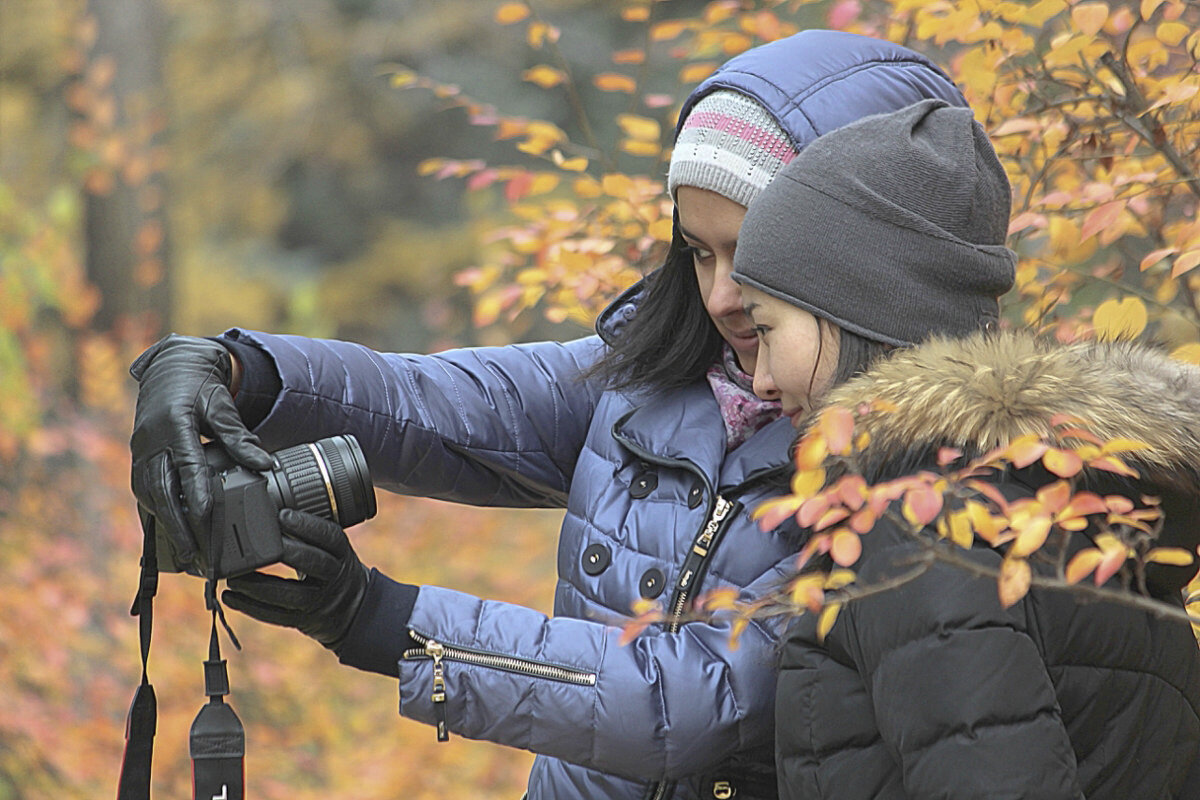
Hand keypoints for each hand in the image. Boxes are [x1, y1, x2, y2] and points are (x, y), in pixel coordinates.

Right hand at [129, 334, 272, 566]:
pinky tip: (162, 535)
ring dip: (163, 524)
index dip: (194, 493)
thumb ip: (240, 437)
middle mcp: (151, 441)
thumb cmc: (200, 386)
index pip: (187, 466)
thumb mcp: (222, 405)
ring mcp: (141, 450)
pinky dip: (152, 513)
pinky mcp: (138, 457)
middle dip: (176, 524)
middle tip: (193, 553)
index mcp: (174, 425)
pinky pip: (142, 490)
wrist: (170, 369)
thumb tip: (266, 464)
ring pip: (147, 494)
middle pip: (161, 489)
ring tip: (181, 552)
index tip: (205, 518)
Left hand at [223, 509, 369, 649]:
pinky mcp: (303, 620)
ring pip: (290, 595)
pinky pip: (276, 615)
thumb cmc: (332, 567)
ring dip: (259, 585)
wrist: (353, 607)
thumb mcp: (333, 549)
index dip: (308, 525)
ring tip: (234, 577)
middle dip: (284, 552)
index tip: (283, 515)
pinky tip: (230, 597)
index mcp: (342, 553)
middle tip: (256, 544)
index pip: (330, 536)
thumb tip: (273, 508)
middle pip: (313, 563)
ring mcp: (319, 601)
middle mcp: (334, 577)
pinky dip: (250, 607)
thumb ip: (311, 535)